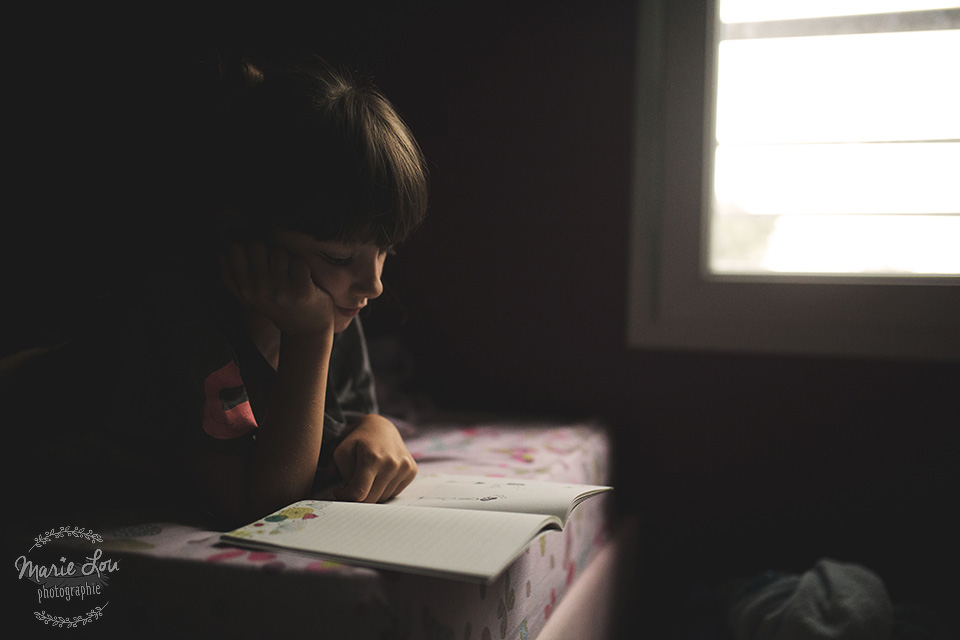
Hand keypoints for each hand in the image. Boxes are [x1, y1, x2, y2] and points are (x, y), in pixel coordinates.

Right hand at [221, 241, 335, 335]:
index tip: (260, 260)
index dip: (249, 249)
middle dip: (269, 251)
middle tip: (277, 268)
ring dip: (287, 259)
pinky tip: (303, 281)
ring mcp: (280, 290)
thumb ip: (232, 276)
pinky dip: (303, 268)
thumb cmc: (278, 306)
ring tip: (290, 275)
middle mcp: (259, 289)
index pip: (235, 249)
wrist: (307, 330)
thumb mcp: (250, 297)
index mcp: (244, 288)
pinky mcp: (301, 291)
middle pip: (257, 245)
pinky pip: (298, 262)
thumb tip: (219, 252)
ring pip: (278, 251)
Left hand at [333, 415, 417, 502]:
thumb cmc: (358, 440)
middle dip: (358, 497)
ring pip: (383, 498)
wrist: (381, 427)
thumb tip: (349, 495)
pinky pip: (394, 493)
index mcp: (372, 458)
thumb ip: (342, 475)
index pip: (358, 493)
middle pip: (371, 499)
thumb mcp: (342, 452)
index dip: (345, 497)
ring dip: (372, 493)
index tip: (340, 491)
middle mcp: (392, 463)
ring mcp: (404, 467)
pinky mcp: (412, 471)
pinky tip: (380, 476)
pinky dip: (384, 489)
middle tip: (351, 486)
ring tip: (367, 478)